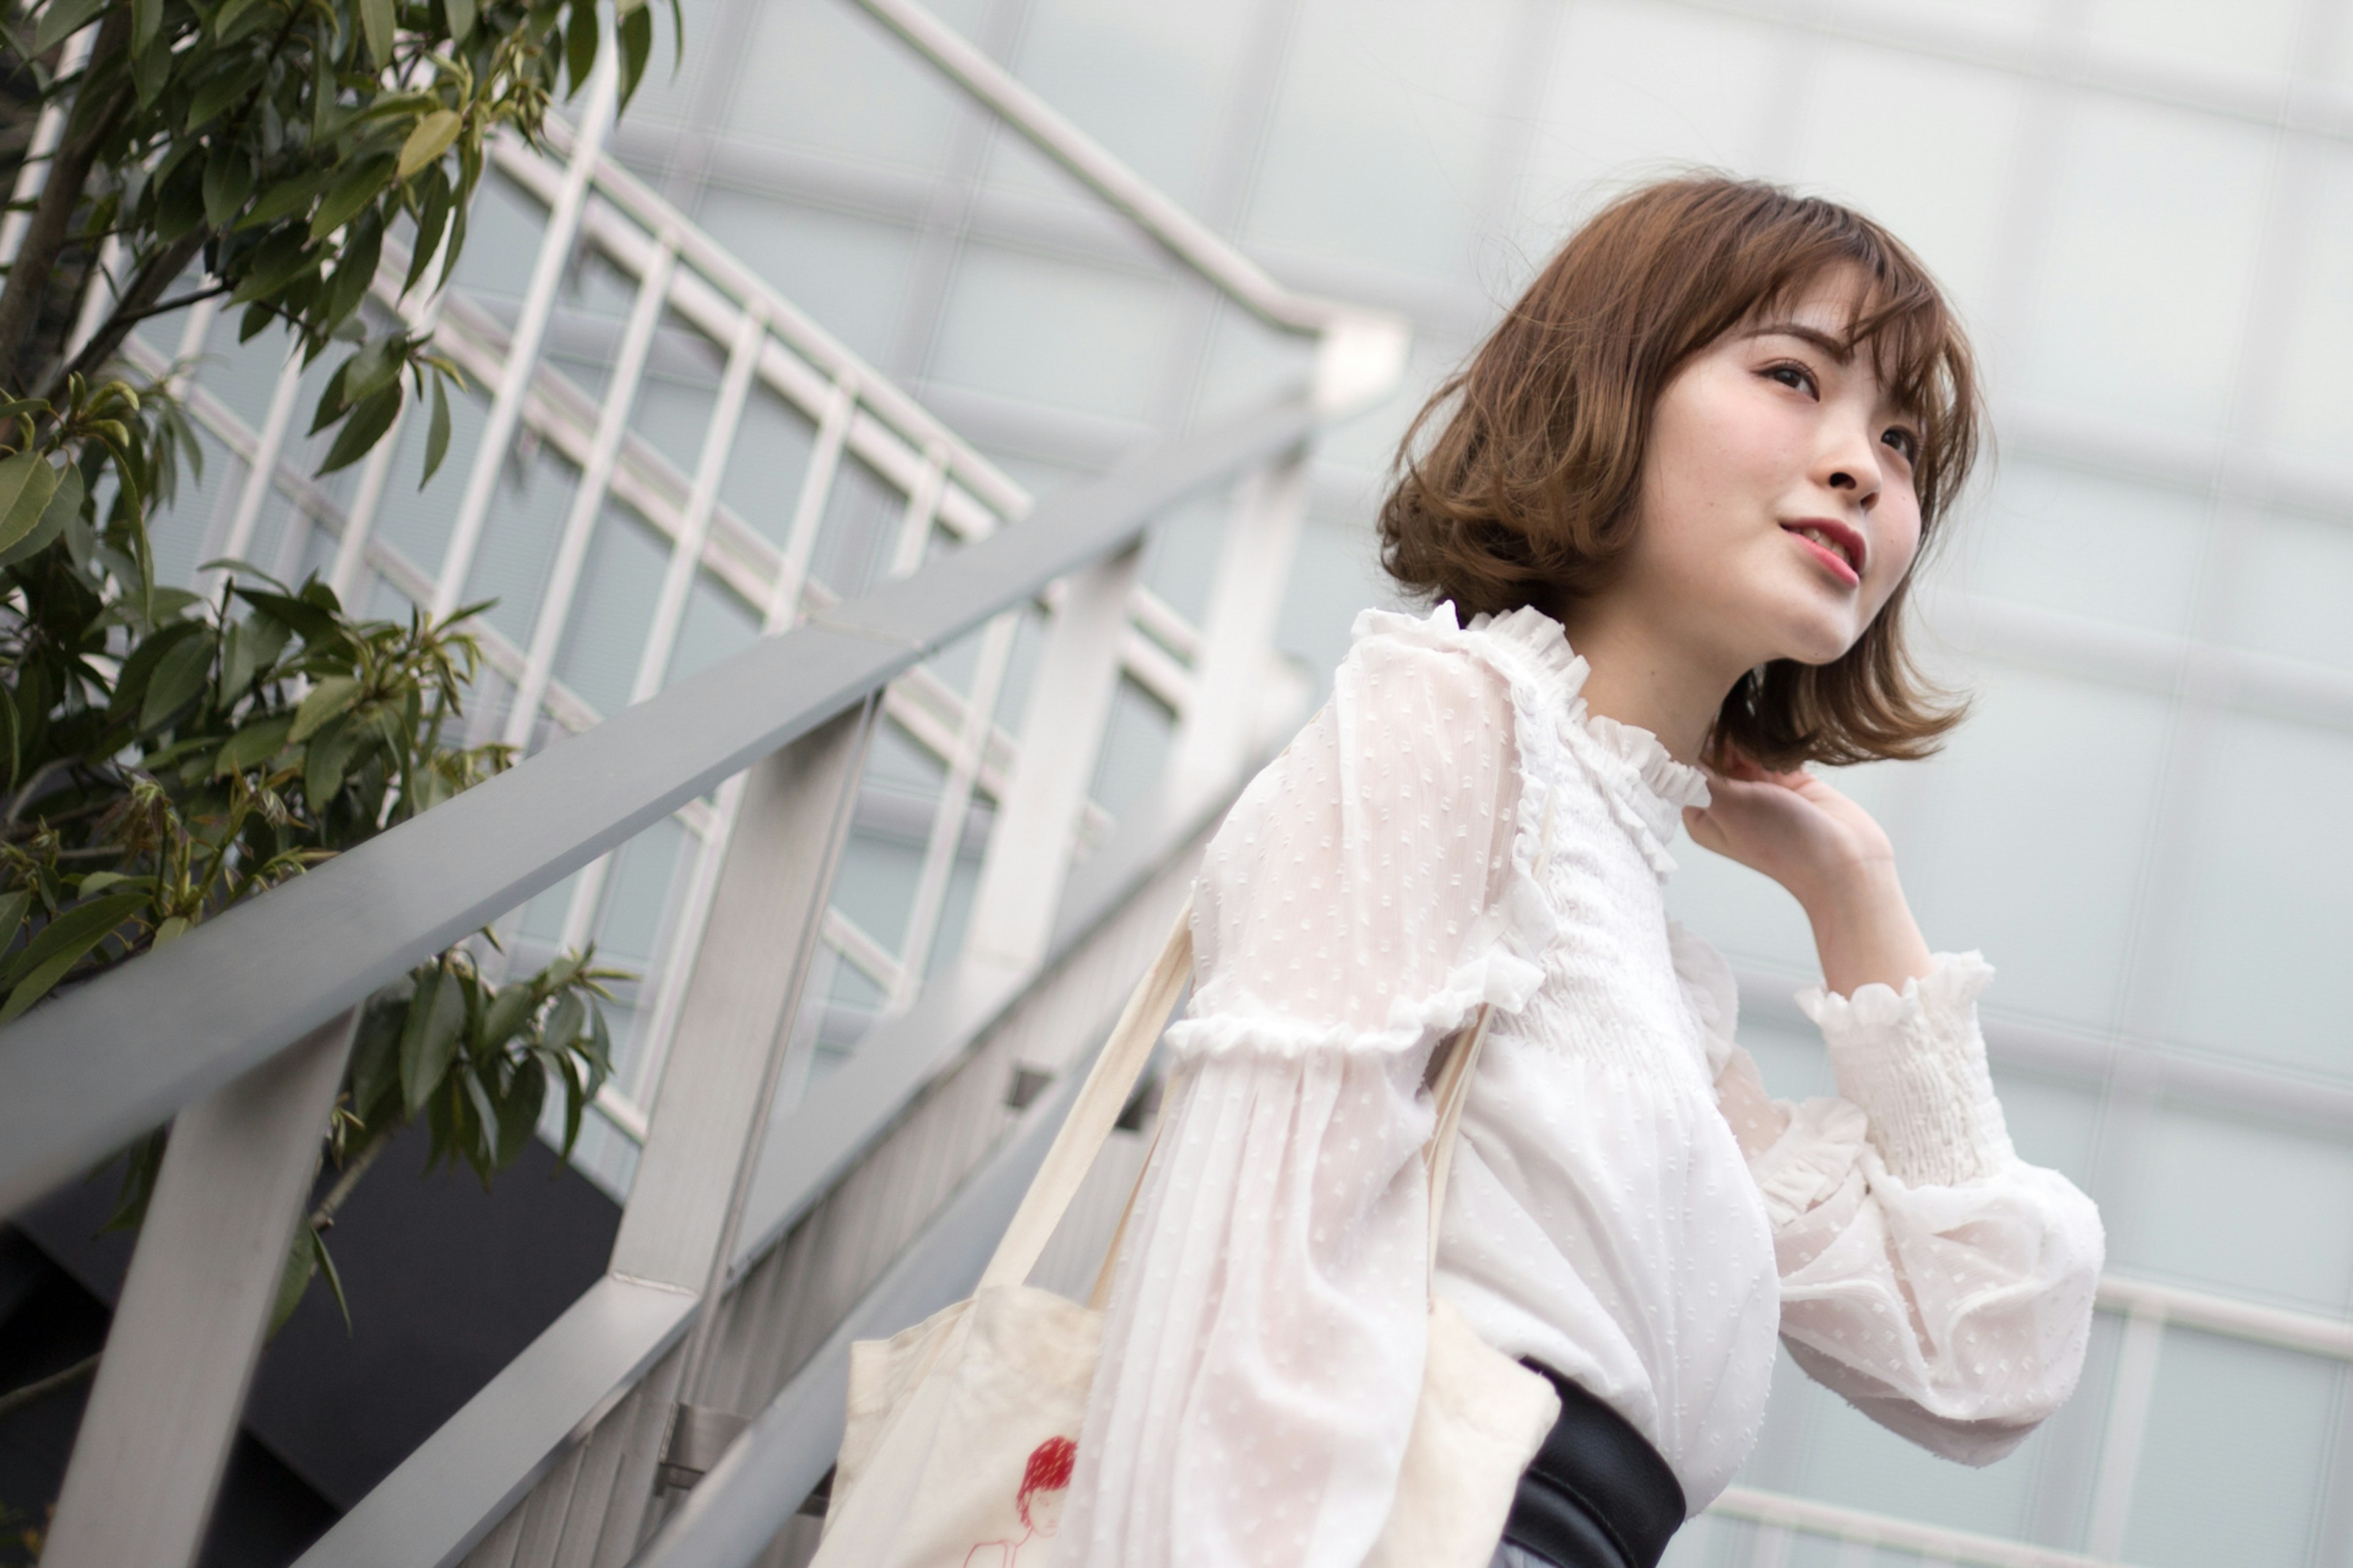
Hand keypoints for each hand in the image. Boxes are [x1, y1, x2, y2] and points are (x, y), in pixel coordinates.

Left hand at [1682, 749, 1891, 905]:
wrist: (1844, 858)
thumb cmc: (1781, 841)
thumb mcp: (1729, 805)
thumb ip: (1699, 775)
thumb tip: (1671, 746)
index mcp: (1702, 813)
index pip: (1683, 767)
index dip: (1689, 744)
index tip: (1699, 725)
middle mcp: (1725, 800)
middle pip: (1711, 753)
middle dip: (1722, 738)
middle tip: (1736, 736)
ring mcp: (1757, 788)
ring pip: (1742, 746)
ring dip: (1749, 739)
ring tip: (1759, 742)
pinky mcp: (1787, 778)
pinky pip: (1771, 748)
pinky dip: (1773, 743)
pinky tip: (1779, 746)